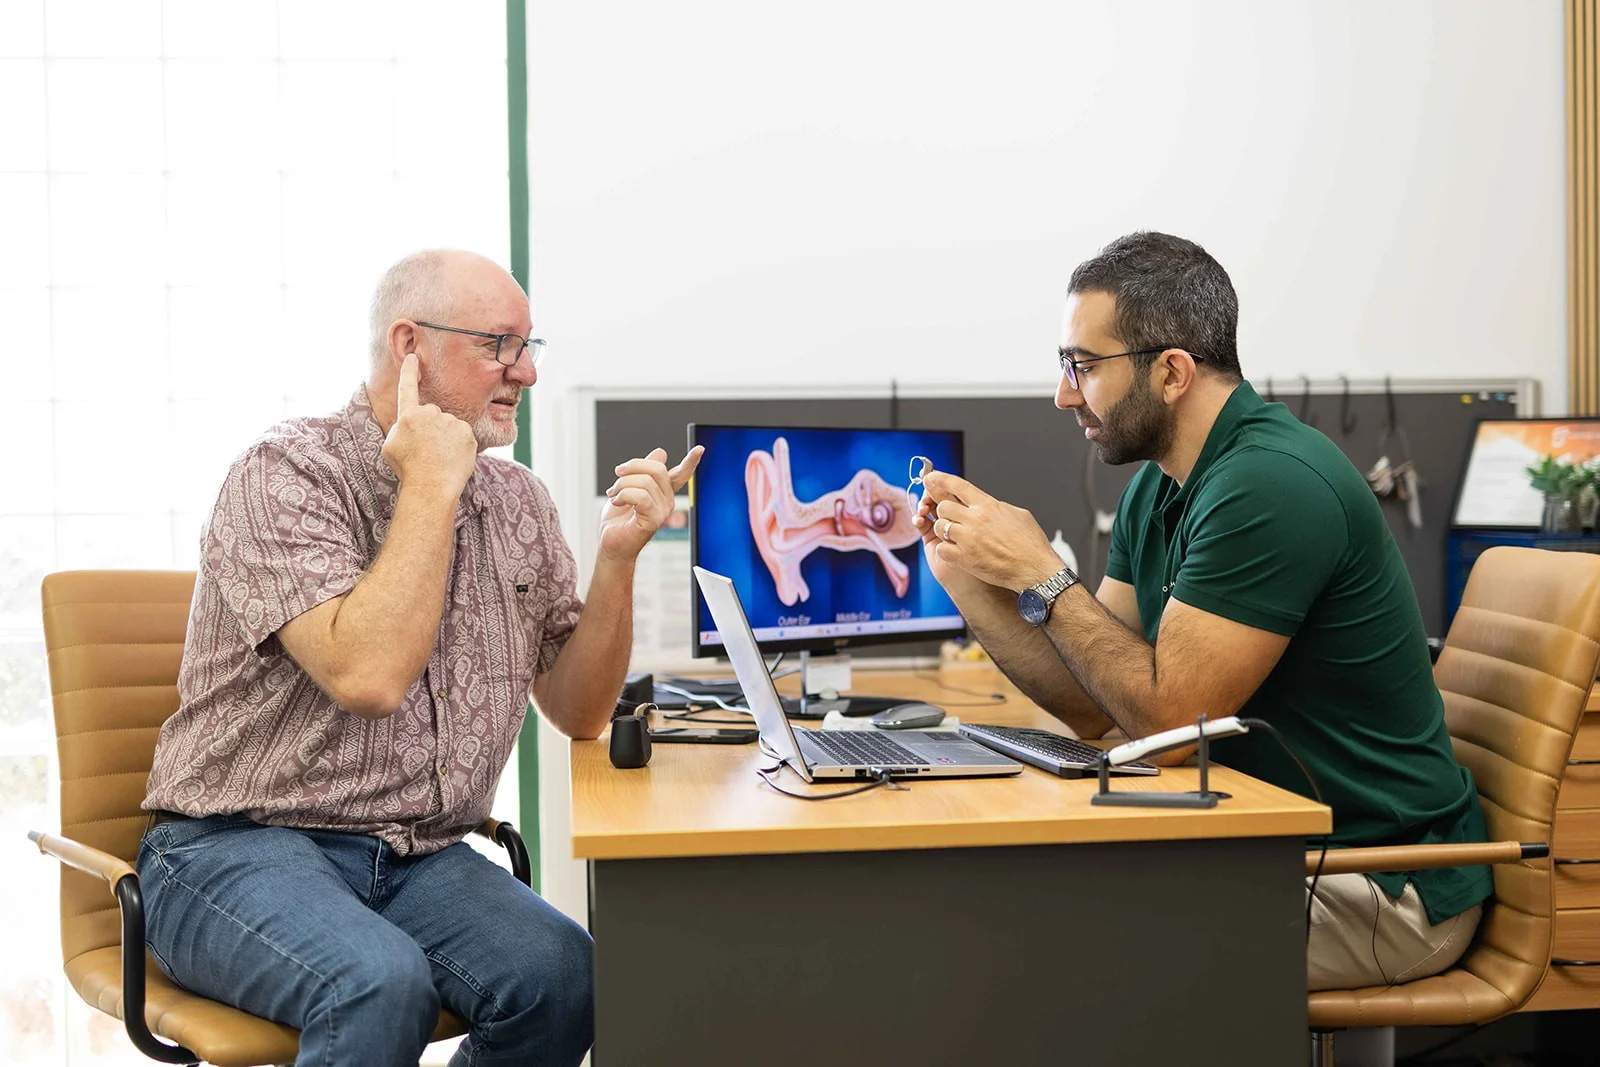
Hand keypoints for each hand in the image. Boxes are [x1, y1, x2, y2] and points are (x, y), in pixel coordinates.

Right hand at [380, 354, 478, 498]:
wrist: (431, 486)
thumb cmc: (408, 469)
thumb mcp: (392, 446)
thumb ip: (401, 428)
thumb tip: (410, 423)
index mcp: (408, 416)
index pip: (407, 388)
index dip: (409, 372)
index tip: (413, 357)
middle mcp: (429, 413)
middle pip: (432, 415)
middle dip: (431, 428)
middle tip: (426, 450)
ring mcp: (450, 421)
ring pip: (449, 426)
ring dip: (446, 438)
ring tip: (439, 458)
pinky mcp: (467, 432)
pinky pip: (463, 435)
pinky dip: (459, 445)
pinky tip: (452, 459)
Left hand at [598, 445, 704, 561]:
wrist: (610, 543)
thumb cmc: (618, 520)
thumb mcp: (628, 487)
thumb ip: (643, 470)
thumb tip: (661, 452)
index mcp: (663, 491)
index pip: (680, 474)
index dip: (690, 462)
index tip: (700, 449)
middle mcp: (667, 500)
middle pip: (657, 469)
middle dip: (632, 467)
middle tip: (617, 474)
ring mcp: (663, 511)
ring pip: (644, 482)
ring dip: (621, 485)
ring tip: (613, 495)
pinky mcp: (654, 520)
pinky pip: (640, 496)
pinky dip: (622, 496)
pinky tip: (616, 502)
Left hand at [913, 471, 1060, 592]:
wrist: (1035, 569)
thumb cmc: (1030, 545)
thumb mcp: (1018, 514)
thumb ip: (997, 507)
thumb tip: (988, 504)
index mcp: (989, 506)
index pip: (958, 485)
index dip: (941, 479)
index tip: (931, 477)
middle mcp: (976, 520)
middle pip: (943, 505)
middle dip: (944, 511)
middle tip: (951, 518)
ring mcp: (969, 539)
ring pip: (940, 526)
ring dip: (944, 530)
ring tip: (955, 536)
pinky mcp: (965, 558)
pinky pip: (942, 548)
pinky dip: (946, 549)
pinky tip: (956, 551)